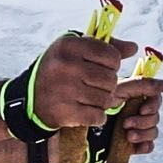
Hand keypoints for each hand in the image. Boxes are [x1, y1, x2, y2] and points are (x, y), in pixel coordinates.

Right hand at [28, 33, 162, 150]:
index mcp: (70, 46)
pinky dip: (97, 116)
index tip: (103, 67)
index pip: (112, 56)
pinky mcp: (66, 112)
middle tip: (96, 86)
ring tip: (91, 98)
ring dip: (103, 101)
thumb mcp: (75, 49)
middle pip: (111, 79)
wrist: (29, 98)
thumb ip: (105, 46)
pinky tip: (86, 110)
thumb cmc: (58, 69)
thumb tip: (133, 48)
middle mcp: (67, 66)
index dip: (112, 64)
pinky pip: (98, 116)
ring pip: (107, 99)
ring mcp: (66, 90)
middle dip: (108, 85)